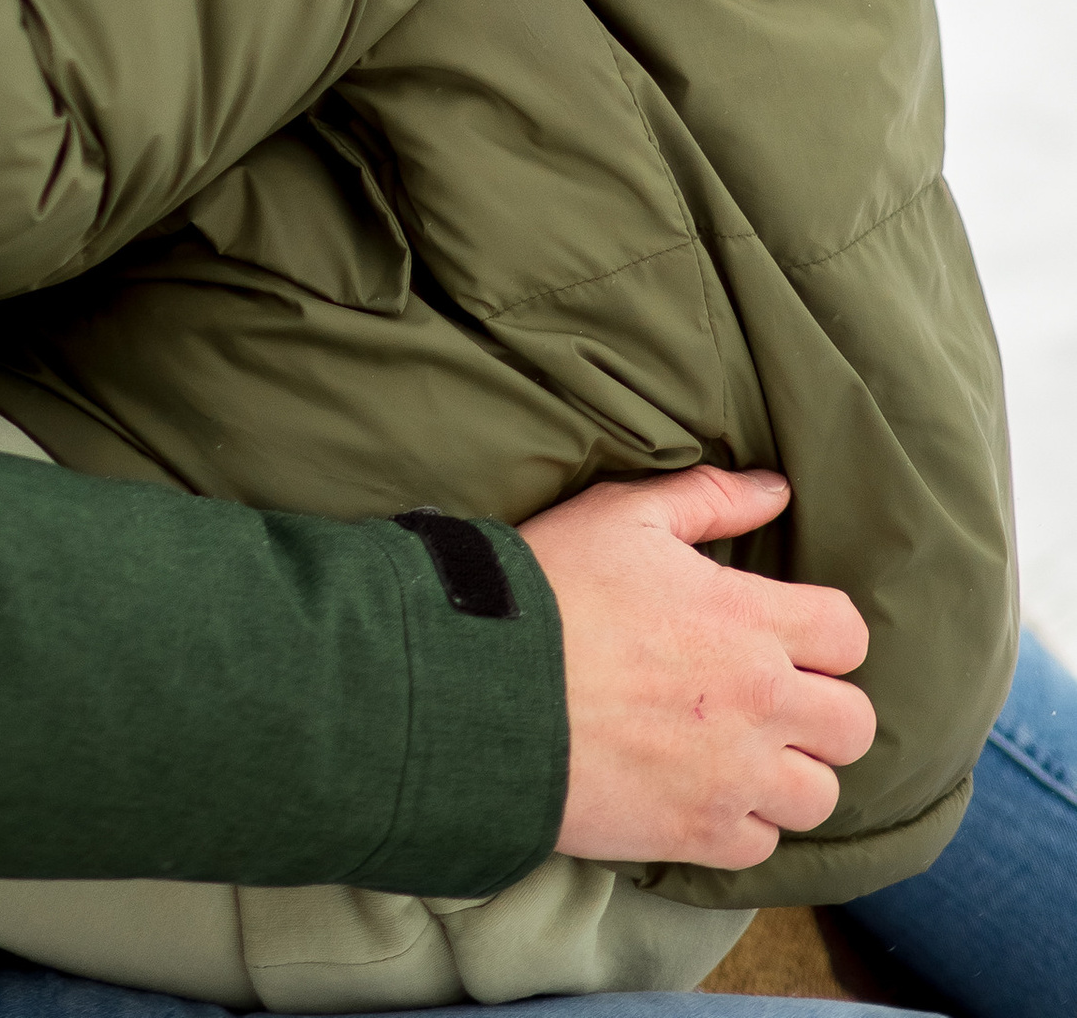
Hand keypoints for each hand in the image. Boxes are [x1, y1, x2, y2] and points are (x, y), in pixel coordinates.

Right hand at [523, 466, 873, 871]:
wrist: (482, 688)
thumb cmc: (551, 590)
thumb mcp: (622, 517)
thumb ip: (708, 499)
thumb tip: (776, 490)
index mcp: (749, 620)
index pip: (850, 635)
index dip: (825, 633)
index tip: (784, 635)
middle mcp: (759, 703)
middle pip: (854, 725)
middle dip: (823, 711)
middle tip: (771, 699)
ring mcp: (733, 778)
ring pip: (819, 795)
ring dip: (790, 775)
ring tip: (743, 753)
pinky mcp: (697, 836)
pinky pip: (763, 846)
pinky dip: (743, 823)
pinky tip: (704, 791)